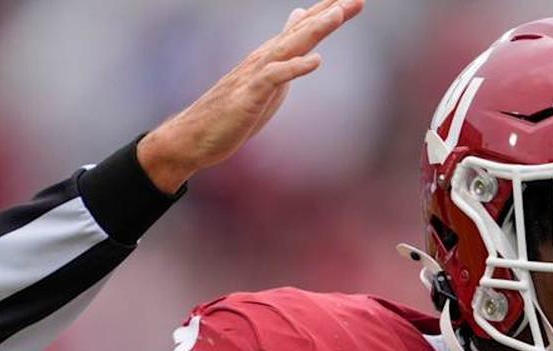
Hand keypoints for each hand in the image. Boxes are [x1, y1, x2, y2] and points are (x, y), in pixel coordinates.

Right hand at [137, 0, 364, 193]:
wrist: (196, 135)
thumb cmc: (234, 108)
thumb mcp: (268, 79)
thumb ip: (285, 54)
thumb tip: (297, 27)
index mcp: (272, 56)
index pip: (304, 29)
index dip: (329, 14)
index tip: (357, 1)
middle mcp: (264, 58)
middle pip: (302, 31)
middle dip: (330, 14)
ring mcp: (255, 75)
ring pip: (289, 47)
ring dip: (314, 30)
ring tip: (338, 15)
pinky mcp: (249, 96)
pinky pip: (273, 78)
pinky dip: (294, 68)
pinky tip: (315, 61)